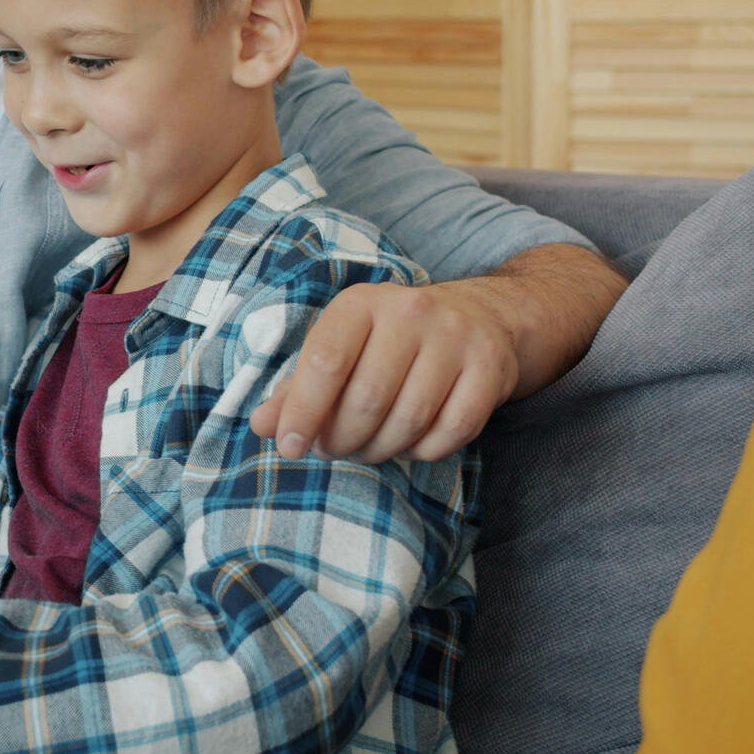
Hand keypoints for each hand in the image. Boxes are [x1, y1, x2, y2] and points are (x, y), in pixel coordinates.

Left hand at [251, 280, 518, 462]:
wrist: (477, 317)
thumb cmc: (388, 340)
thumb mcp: (339, 347)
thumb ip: (297, 387)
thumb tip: (262, 427)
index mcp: (360, 303)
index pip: (325, 361)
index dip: (302, 411)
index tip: (289, 446)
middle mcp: (410, 311)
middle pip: (367, 398)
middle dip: (342, 438)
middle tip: (332, 449)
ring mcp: (455, 337)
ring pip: (409, 419)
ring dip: (380, 449)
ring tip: (367, 448)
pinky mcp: (490, 367)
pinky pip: (453, 430)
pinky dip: (424, 450)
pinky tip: (410, 443)